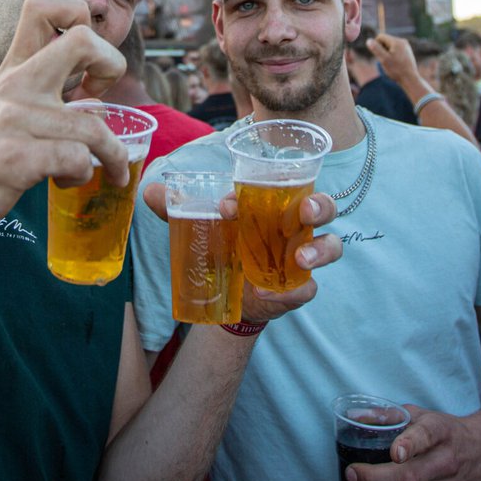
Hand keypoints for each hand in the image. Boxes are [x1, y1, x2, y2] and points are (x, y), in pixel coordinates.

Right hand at [0, 0, 128, 244]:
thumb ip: (42, 97)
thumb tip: (98, 107)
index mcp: (12, 69)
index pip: (43, 7)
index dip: (81, 24)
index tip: (86, 69)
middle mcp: (16, 85)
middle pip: (82, 40)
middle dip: (112, 65)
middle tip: (105, 99)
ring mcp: (15, 119)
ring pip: (95, 126)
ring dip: (111, 154)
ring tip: (101, 169)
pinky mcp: (17, 158)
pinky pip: (78, 159)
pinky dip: (83, 175)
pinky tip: (65, 181)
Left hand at [138, 185, 342, 324]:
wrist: (228, 295)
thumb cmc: (224, 246)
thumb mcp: (202, 227)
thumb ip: (177, 210)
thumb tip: (149, 191)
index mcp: (276, 202)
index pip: (282, 185)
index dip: (265, 187)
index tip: (228, 205)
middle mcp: (296, 226)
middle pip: (324, 206)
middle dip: (319, 205)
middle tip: (304, 212)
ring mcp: (303, 256)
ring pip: (331, 245)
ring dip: (320, 249)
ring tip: (300, 258)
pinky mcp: (299, 288)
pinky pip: (309, 288)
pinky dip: (297, 290)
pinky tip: (275, 293)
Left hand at [346, 404, 480, 480]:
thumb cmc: (449, 432)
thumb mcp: (426, 416)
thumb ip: (391, 415)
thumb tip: (355, 416)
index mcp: (441, 432)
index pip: (427, 436)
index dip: (411, 444)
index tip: (395, 452)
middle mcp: (448, 461)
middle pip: (411, 476)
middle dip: (377, 479)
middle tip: (352, 475)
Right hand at [368, 33, 421, 89]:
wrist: (410, 79)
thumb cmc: (396, 70)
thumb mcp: (384, 59)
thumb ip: (376, 49)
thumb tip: (369, 40)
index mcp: (396, 41)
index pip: (380, 36)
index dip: (376, 45)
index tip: (379, 56)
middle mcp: (402, 41)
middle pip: (385, 40)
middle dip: (382, 49)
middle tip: (385, 60)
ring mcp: (406, 46)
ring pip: (390, 46)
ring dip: (387, 53)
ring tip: (391, 63)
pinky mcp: (407, 51)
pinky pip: (396, 49)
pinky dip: (392, 55)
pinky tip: (395, 63)